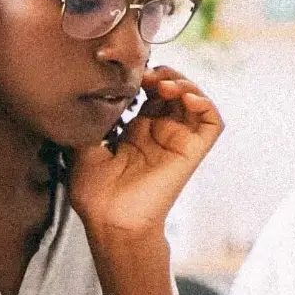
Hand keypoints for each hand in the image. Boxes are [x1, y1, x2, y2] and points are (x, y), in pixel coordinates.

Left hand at [68, 67, 222, 235]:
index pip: (150, 92)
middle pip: (174, 91)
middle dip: (164, 74)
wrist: (110, 221)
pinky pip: (212, 123)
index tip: (129, 73)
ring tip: (166, 84)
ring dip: (185, 84)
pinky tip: (187, 98)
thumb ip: (90, 121)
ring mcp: (178, 141)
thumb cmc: (95, 194)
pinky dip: (205, 104)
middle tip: (147, 75)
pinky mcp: (192, 152)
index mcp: (136, 131)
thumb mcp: (83, 148)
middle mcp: (160, 133)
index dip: (144, 77)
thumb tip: (90, 93)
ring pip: (195, 100)